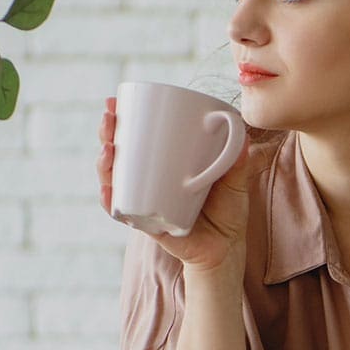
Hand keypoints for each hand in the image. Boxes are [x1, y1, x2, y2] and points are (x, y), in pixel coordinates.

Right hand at [97, 96, 252, 274]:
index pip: (134, 138)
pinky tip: (109, 190)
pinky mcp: (148, 225)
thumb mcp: (235, 182)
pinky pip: (124, 213)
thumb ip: (239, 162)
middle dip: (106, 135)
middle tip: (109, 119)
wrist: (226, 249)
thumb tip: (244, 136)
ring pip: (115, 181)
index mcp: (161, 165)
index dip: (119, 120)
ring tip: (108, 149)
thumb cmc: (228, 211)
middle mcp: (147, 183)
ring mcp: (145, 203)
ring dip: (105, 165)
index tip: (114, 101)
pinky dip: (113, 203)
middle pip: (117, 155)